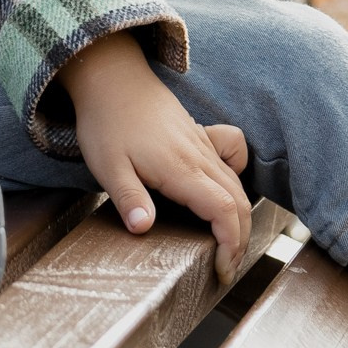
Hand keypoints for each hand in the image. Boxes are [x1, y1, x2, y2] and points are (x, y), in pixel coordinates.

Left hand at [60, 31, 252, 276]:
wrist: (111, 78)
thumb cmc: (106, 123)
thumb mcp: (107, 166)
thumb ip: (129, 198)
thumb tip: (143, 228)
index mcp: (180, 169)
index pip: (224, 210)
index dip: (231, 244)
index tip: (222, 269)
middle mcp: (200, 156)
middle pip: (239, 203)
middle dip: (240, 241)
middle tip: (225, 269)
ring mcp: (203, 143)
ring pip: (238, 184)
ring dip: (240, 218)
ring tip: (226, 246)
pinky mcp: (200, 135)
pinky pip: (234, 152)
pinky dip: (239, 175)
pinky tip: (223, 189)